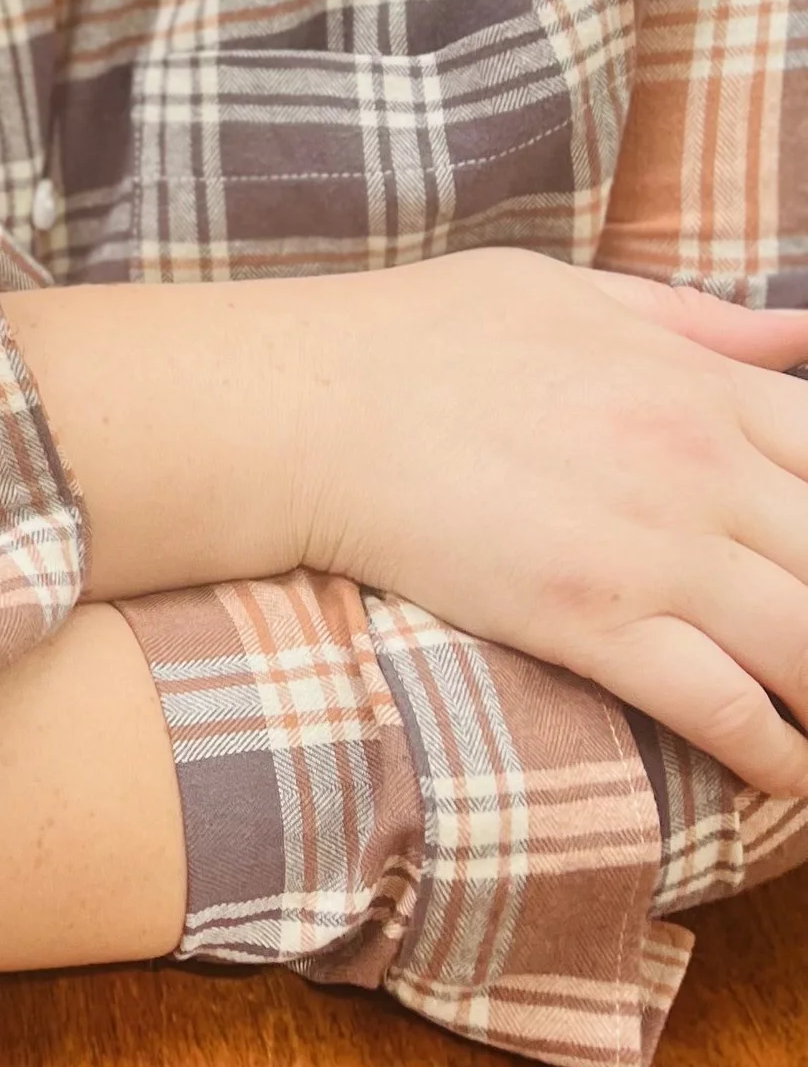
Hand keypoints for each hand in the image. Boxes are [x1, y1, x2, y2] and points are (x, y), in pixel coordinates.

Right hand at [279, 253, 807, 795]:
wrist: (309, 406)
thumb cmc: (422, 336)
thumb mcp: (571, 293)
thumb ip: (693, 319)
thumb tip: (799, 328)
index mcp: (699, 385)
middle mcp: (701, 466)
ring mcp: (654, 548)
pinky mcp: (592, 622)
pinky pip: (725, 706)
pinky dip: (777, 754)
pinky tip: (787, 774)